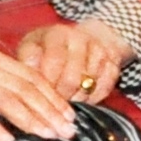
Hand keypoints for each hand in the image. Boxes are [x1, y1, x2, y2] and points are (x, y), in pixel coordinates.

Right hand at [0, 37, 74, 140]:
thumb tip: (9, 98)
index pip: (27, 75)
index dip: (51, 95)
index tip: (68, 114)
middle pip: (23, 87)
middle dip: (49, 110)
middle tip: (68, 130)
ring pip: (5, 97)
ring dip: (30, 119)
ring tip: (48, 136)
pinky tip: (7, 140)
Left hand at [11, 21, 134, 104]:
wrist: (80, 39)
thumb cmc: (47, 48)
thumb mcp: (31, 47)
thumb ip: (27, 59)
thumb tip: (30, 71)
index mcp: (58, 33)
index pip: (54, 62)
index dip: (48, 84)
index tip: (40, 96)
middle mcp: (82, 38)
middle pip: (73, 77)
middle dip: (61, 96)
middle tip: (53, 106)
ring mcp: (100, 50)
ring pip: (89, 85)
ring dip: (76, 99)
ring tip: (66, 104)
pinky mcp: (113, 63)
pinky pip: (105, 88)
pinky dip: (93, 99)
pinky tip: (82, 100)